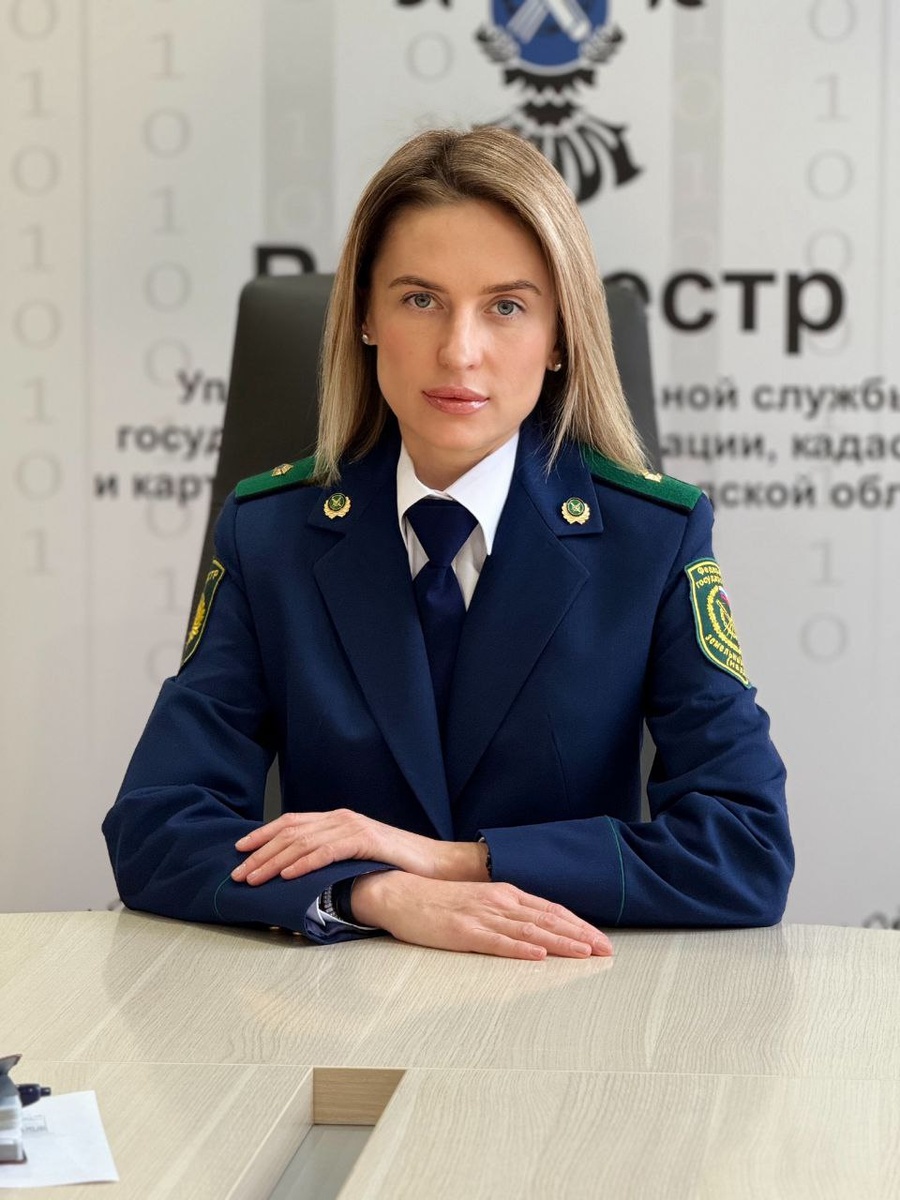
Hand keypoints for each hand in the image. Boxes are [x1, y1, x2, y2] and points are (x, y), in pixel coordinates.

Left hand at [231, 809, 487, 885]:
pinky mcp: (365, 840)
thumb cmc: (396, 864)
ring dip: (274, 861)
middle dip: (260, 852)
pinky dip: (304, 862)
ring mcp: (353, 827)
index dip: (262, 835)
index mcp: (337, 820)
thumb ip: (331, 857)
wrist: (435, 864)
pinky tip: (287, 875)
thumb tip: (298, 874)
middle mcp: (341, 818)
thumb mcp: (356, 856)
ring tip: (254, 877)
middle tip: (238, 872)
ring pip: (303, 842)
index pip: (291, 822)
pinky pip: (327, 851)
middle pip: (290, 832)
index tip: (239, 849)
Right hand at [351, 872, 612, 960]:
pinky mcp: (463, 932)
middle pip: (548, 920)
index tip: (601, 940)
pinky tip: (538, 955)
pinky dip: (520, 949)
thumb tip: (537, 929)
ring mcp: (482, 916)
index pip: (551, 910)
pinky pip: (496, 942)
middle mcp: (500, 902)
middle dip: (580, 936)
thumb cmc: (440, 901)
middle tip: (607, 951)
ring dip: (560, 943)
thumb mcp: (480, 901)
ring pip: (529, 931)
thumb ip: (507, 912)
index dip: (578, 925)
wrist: (400, 892)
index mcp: (505, 895)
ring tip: (585, 953)